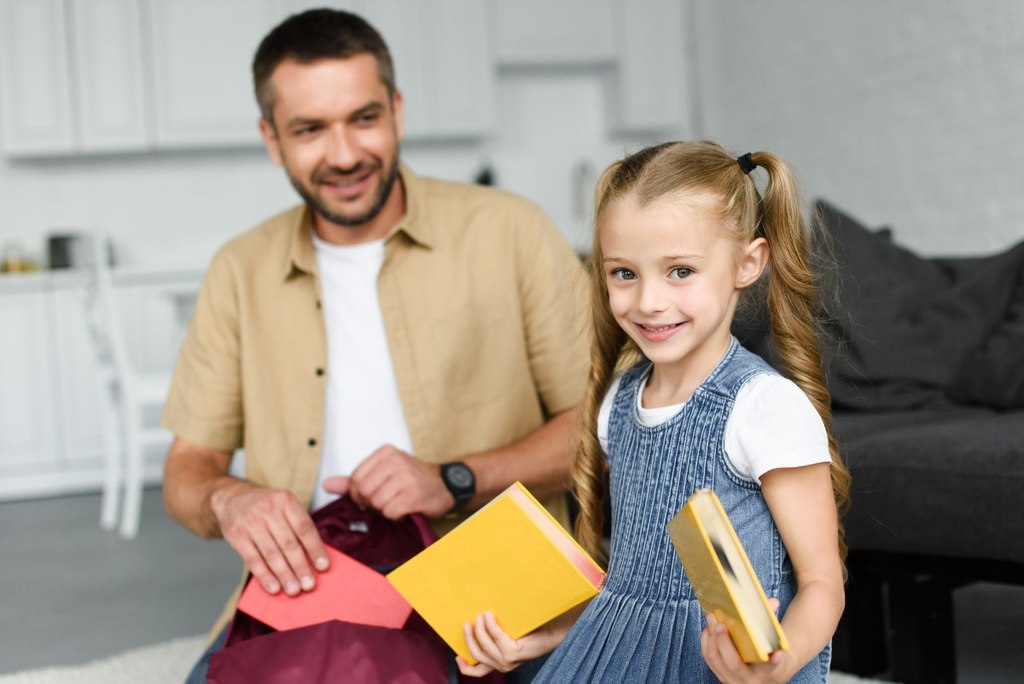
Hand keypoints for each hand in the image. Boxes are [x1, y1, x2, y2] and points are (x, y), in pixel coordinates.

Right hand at [210, 479, 328, 596]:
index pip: (304, 528)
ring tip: (294, 590)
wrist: (231, 498)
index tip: (323, 567)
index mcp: (286, 500)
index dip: (315, 548)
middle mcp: (269, 510)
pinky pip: (253, 559)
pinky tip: (274, 588)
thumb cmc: (266, 507)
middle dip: (300, 567)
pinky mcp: (237, 535)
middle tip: (309, 585)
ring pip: (272, 553)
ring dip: (284, 575)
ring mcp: (251, 522)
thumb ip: (297, 526)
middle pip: (289, 543)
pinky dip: (265, 575)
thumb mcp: (284, 506)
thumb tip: (314, 558)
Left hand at [322, 444, 453, 518]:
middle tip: (384, 502)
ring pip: (377, 503)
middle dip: (371, 503)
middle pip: (365, 491)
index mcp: (386, 453)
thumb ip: (355, 480)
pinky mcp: (415, 494)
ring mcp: (407, 477)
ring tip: (396, 504)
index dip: (358, 493)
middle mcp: (396, 461)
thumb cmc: (412, 479)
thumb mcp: (384, 473)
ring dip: (384, 510)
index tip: (369, 496)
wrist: (445, 485)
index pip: (356, 478)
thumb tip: (328, 485)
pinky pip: (391, 512)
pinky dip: (395, 516)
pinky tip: (404, 509)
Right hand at [456, 612, 561, 676]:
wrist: (553, 632)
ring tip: (481, 615)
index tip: (457, 656)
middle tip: (467, 623)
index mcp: (500, 663)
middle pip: (477, 655)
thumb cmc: (532, 630)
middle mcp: (503, 665)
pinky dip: (491, 626)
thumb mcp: (510, 635)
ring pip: (484, 646)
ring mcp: (508, 661)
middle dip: (469, 638)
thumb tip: (478, 617)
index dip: (465, 667)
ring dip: (480, 629)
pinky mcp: (513, 653)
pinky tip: (490, 616)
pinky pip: (496, 637)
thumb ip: (496, 635)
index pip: (478, 671)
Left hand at [700, 601, 790, 683]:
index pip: (770, 667)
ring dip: (711, 639)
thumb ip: (773, 624)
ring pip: (716, 661)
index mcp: (768, 672)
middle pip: (734, 664)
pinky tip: (709, 628)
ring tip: (712, 620)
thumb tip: (773, 602)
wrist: (767, 677)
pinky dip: (707, 642)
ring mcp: (733, 680)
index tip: (777, 654)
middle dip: (724, 643)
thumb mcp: (778, 645)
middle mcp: (749, 680)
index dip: (773, 661)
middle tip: (721, 624)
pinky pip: (709, 660)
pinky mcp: (721, 675)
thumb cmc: (772, 655)